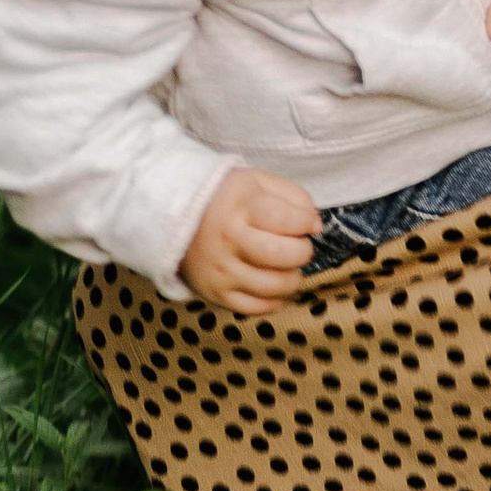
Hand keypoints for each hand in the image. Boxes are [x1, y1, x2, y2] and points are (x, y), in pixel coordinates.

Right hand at [181, 166, 320, 313]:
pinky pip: (257, 308)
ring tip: (286, 266)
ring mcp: (221, 270)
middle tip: (297, 246)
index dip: (306, 222)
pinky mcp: (216, 294)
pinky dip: (275, 299)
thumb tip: (315, 225)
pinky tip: (274, 283)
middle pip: (282, 256)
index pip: (285, 219)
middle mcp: (228, 240)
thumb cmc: (227, 199)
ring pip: (274, 286)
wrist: (175, 218)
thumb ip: (294, 196)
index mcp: (239, 207)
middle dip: (302, 252)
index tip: (307, 223)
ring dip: (292, 278)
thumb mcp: (258, 182)